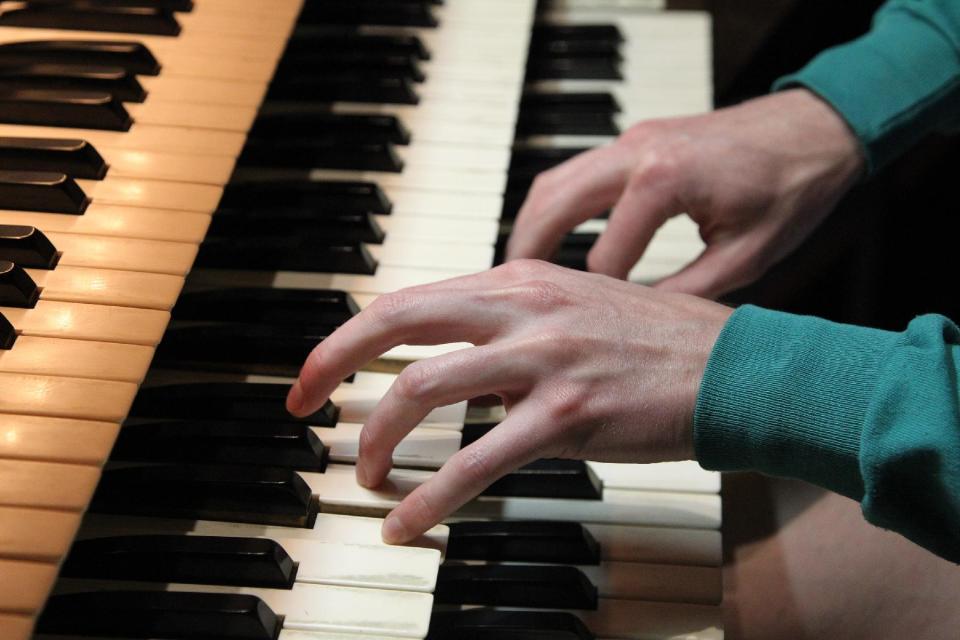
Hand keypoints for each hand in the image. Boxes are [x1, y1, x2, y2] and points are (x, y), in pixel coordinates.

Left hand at [287, 260, 732, 543]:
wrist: (734, 368)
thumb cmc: (658, 341)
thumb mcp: (574, 307)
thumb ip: (511, 326)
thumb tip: (454, 364)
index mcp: (519, 277)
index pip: (410, 299)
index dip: (351, 337)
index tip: (319, 373)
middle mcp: (523, 307)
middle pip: (396, 325)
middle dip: (331, 366)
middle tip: (301, 407)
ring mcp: (544, 359)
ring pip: (423, 391)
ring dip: (378, 440)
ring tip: (367, 478)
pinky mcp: (567, 416)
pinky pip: (477, 461)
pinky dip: (430, 496)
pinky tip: (408, 524)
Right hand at [506, 89, 864, 298]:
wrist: (813, 128)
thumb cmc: (791, 188)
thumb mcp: (745, 256)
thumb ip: (686, 291)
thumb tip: (639, 325)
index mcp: (666, 181)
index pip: (605, 253)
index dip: (594, 300)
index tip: (583, 332)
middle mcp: (638, 151)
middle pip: (553, 203)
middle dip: (528, 254)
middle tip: (510, 300)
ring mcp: (632, 139)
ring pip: (553, 181)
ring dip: (532, 226)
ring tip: (522, 274)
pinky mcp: (633, 140)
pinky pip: (574, 172)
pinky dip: (554, 206)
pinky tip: (552, 238)